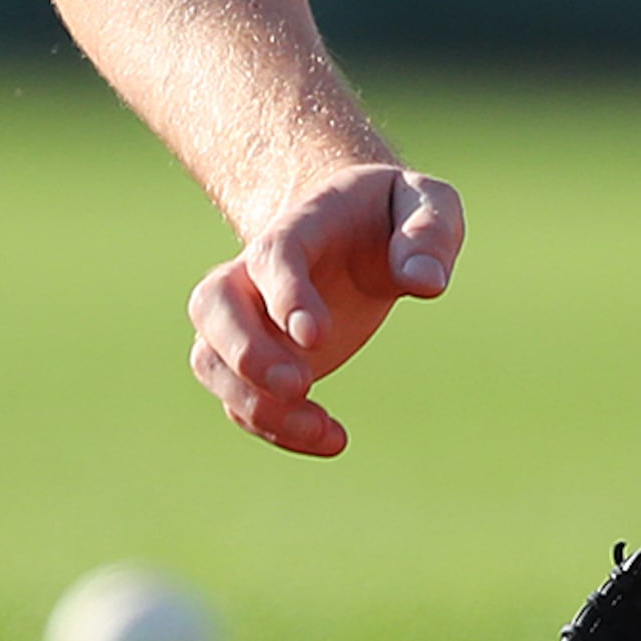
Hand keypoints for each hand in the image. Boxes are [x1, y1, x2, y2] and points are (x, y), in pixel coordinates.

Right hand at [187, 162, 463, 456]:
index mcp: (301, 226)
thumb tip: (426, 284)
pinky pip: (238, 397)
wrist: (352, 222)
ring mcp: (249, 316)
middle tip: (301, 386)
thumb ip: (429, 233)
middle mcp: (256, 271)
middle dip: (245, 353)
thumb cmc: (390, 213)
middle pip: (212, 305)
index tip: (316, 338)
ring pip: (210, 358)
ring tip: (324, 429)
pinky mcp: (259, 356)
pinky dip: (273, 428)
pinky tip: (332, 438)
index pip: (274, 257)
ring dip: (253, 403)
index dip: (286, 296)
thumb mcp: (427, 201)